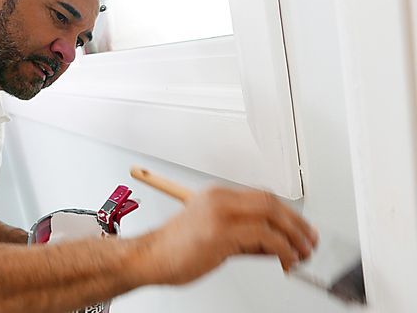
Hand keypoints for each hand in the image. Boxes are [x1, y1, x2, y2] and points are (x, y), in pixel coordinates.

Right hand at [140, 186, 317, 284]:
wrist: (148, 257)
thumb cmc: (174, 250)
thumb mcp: (214, 236)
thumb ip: (244, 238)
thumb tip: (274, 246)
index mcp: (217, 196)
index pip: (262, 197)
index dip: (287, 214)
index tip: (301, 230)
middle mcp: (219, 199)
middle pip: (270, 202)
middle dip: (296, 223)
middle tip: (309, 241)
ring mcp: (219, 213)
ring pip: (271, 215)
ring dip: (293, 236)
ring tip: (302, 254)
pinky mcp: (220, 232)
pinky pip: (263, 236)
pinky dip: (282, 249)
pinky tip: (286, 260)